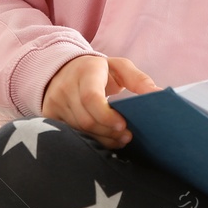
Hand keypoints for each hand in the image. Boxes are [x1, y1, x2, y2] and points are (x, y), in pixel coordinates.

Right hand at [40, 53, 159, 149]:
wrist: (63, 68)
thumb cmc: (99, 70)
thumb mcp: (120, 67)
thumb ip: (139, 80)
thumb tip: (159, 95)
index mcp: (86, 70)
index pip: (91, 98)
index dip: (107, 116)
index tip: (123, 126)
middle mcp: (66, 85)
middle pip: (86, 119)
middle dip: (108, 132)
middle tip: (127, 137)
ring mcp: (55, 100)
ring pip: (78, 130)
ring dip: (100, 139)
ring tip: (117, 139)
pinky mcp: (49, 113)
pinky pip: (68, 134)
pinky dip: (87, 140)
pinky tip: (100, 139)